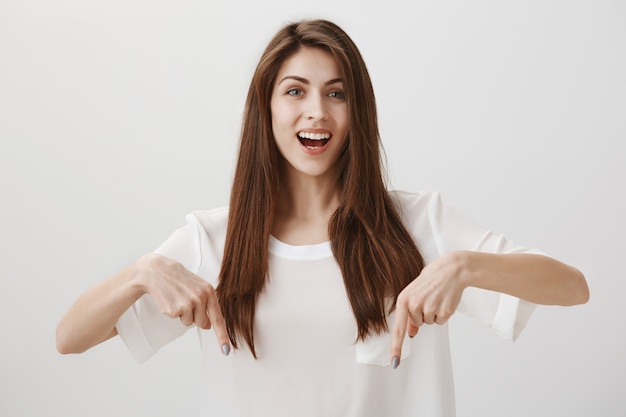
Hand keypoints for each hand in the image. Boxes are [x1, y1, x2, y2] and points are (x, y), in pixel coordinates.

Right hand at [138, 253, 230, 354]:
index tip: (226, 351)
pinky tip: (170, 299)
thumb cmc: (180, 279)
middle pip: (202, 323)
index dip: (222, 336)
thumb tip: (208, 326)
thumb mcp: (198, 287)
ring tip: (178, 298)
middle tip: (186, 300)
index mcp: (209, 291)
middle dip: (195, 316)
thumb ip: (206, 305)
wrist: (158, 271)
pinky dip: (173, 313)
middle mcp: (200, 298)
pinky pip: (177, 320)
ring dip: (183, 315)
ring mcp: (187, 304)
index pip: (218, 318)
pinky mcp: (174, 309)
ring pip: (189, 323)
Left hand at [390, 251, 467, 367]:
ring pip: (429, 323)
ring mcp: (430, 309)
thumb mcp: (414, 293)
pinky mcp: (444, 312)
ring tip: (436, 297)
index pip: (398, 329)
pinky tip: (444, 300)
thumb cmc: (431, 280)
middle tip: (428, 297)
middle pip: (417, 324)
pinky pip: (440, 321)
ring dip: (433, 313)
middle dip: (423, 314)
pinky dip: (443, 313)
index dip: (396, 347)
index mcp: (404, 300)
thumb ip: (410, 312)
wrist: (451, 269)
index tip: (394, 362)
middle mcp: (415, 305)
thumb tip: (410, 332)